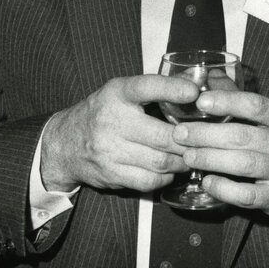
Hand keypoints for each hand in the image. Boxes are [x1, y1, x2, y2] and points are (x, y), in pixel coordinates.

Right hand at [41, 74, 201, 192]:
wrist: (64, 143)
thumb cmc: (103, 112)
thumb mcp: (121, 91)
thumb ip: (154, 89)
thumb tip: (195, 86)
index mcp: (118, 93)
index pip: (147, 87)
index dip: (172, 89)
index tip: (194, 92)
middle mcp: (113, 121)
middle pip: (163, 135)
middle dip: (189, 140)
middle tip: (204, 139)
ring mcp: (110, 151)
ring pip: (160, 161)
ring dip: (182, 161)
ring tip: (192, 155)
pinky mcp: (111, 174)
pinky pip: (149, 181)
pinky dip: (166, 177)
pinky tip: (171, 169)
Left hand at [172, 90, 268, 223]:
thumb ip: (242, 100)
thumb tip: (211, 75)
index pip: (256, 105)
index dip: (227, 102)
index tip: (201, 101)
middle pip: (243, 135)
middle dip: (207, 134)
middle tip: (181, 134)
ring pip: (244, 164)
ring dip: (211, 159)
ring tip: (188, 156)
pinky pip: (248, 195)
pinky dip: (224, 188)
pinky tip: (207, 182)